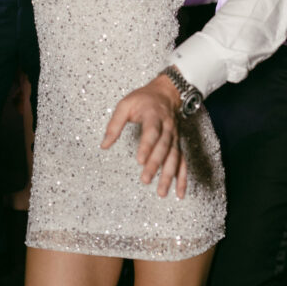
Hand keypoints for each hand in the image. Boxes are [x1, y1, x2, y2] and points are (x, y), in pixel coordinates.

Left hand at [101, 75, 187, 197]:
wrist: (166, 92)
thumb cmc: (143, 99)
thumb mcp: (125, 104)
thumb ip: (114, 124)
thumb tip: (104, 146)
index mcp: (154, 115)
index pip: (152, 132)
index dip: (147, 146)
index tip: (140, 160)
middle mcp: (167, 127)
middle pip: (164, 147)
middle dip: (155, 164)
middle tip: (146, 179)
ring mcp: (174, 137)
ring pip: (174, 157)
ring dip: (169, 175)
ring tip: (162, 192)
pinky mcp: (177, 144)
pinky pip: (182, 162)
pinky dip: (182, 178)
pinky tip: (180, 193)